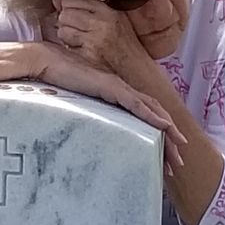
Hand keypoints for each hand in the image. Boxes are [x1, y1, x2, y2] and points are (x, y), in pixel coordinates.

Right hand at [26, 41, 185, 171]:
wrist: (45, 62)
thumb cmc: (56, 82)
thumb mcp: (77, 105)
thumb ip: (87, 115)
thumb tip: (86, 135)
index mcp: (116, 94)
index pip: (143, 116)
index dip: (157, 134)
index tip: (165, 156)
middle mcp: (122, 90)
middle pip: (154, 115)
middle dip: (169, 140)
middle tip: (178, 162)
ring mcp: (119, 87)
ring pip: (151, 111)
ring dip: (168, 131)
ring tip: (179, 149)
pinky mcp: (111, 87)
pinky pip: (137, 104)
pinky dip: (152, 116)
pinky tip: (164, 127)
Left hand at [47, 0, 153, 83]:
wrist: (135, 66)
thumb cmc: (121, 42)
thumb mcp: (110, 16)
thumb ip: (84, 6)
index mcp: (106, 8)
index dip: (67, 6)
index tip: (71, 13)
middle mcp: (101, 20)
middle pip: (64, 13)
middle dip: (65, 21)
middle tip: (76, 29)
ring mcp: (95, 37)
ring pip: (63, 29)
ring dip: (66, 35)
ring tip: (80, 40)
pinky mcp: (90, 52)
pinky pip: (67, 44)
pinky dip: (71, 47)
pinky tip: (82, 49)